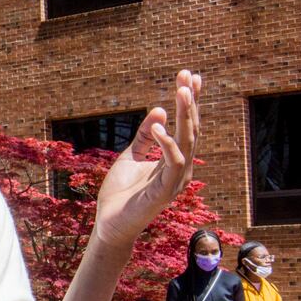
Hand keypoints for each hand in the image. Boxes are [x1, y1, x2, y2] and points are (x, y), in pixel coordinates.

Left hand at [91, 71, 200, 249]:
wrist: (109, 224)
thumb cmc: (120, 193)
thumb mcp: (131, 155)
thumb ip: (145, 136)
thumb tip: (160, 109)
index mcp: (174, 160)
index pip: (186, 126)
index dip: (190, 102)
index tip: (190, 76)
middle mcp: (180, 169)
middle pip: (191, 130)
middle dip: (190, 102)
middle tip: (187, 75)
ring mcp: (175, 181)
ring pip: (188, 142)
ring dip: (186, 115)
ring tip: (181, 90)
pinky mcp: (164, 192)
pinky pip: (173, 164)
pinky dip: (168, 144)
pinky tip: (160, 127)